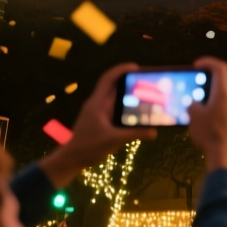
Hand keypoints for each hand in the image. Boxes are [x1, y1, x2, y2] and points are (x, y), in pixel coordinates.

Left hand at [38, 64, 155, 186]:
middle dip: (129, 83)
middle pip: (114, 88)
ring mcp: (98, 113)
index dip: (120, 70)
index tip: (135, 67)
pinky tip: (138, 115)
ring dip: (129, 97)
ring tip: (147, 97)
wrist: (71, 159)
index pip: (107, 80)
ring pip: (115, 100)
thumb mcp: (113, 140)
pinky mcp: (100, 121)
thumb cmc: (88, 147)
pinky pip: (115, 110)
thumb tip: (154, 132)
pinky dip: (127, 109)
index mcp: (97, 104)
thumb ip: (134, 134)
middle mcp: (97, 105)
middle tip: (147, 83)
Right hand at [186, 57, 226, 176]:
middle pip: (220, 85)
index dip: (208, 62)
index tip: (196, 64)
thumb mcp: (194, 116)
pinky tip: (204, 125)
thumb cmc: (210, 133)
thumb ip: (193, 104)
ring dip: (208, 101)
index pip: (221, 68)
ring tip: (195, 112)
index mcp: (224, 93)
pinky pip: (225, 112)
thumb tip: (196, 104)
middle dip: (204, 86)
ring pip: (222, 100)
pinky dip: (214, 113)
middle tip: (191, 93)